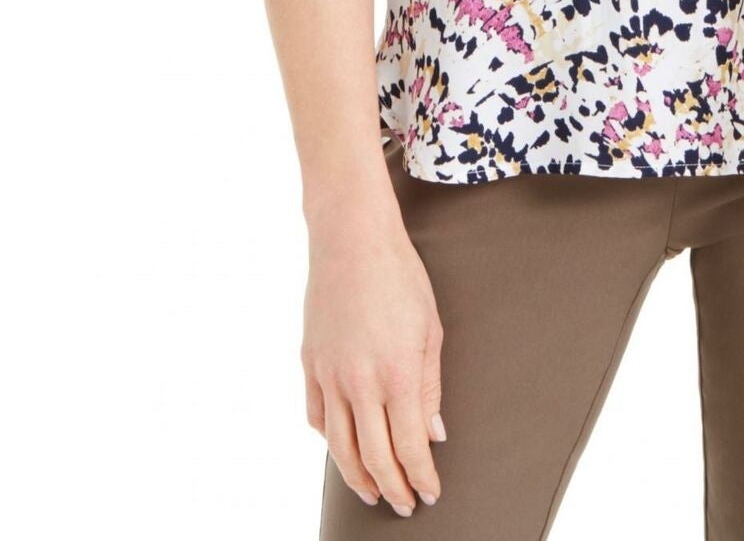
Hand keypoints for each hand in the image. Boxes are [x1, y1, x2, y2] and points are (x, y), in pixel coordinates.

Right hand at [302, 212, 446, 513]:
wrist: (352, 239)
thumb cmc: (400, 277)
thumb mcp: (431, 328)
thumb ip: (431, 386)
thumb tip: (434, 433)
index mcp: (397, 374)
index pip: (410, 447)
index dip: (421, 477)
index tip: (429, 493)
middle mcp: (359, 382)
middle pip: (373, 457)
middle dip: (392, 488)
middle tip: (405, 504)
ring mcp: (329, 374)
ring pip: (339, 447)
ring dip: (357, 476)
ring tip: (373, 491)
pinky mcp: (309, 363)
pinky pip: (316, 416)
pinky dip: (330, 440)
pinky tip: (342, 447)